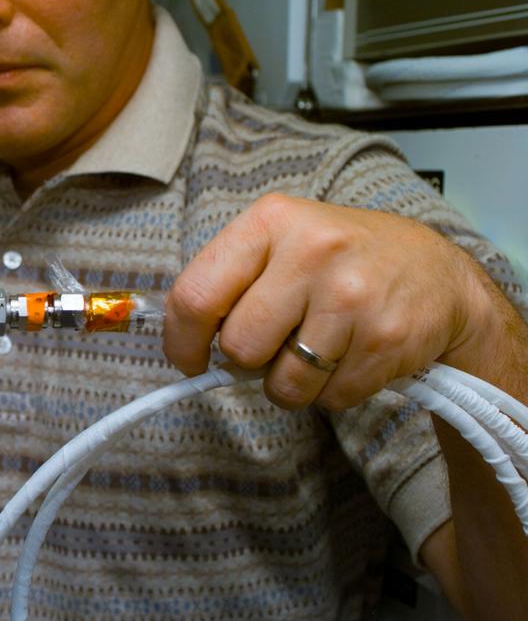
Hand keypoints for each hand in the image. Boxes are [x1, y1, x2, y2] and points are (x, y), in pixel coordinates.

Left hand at [163, 193, 499, 409]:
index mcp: (270, 222)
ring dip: (292, 383)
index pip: (195, 295)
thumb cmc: (342, 262)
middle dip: (250, 361)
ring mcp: (352, 295)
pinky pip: (330, 398)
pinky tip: (352, 357)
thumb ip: (231, 281)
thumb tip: (184, 343)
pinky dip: (334, 392)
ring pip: (283, 382)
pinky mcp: (386, 338)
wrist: (440, 274)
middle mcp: (311, 251)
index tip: (188, 359)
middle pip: (239, 346)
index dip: (181, 341)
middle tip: (277, 345)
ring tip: (318, 351)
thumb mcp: (283, 243)